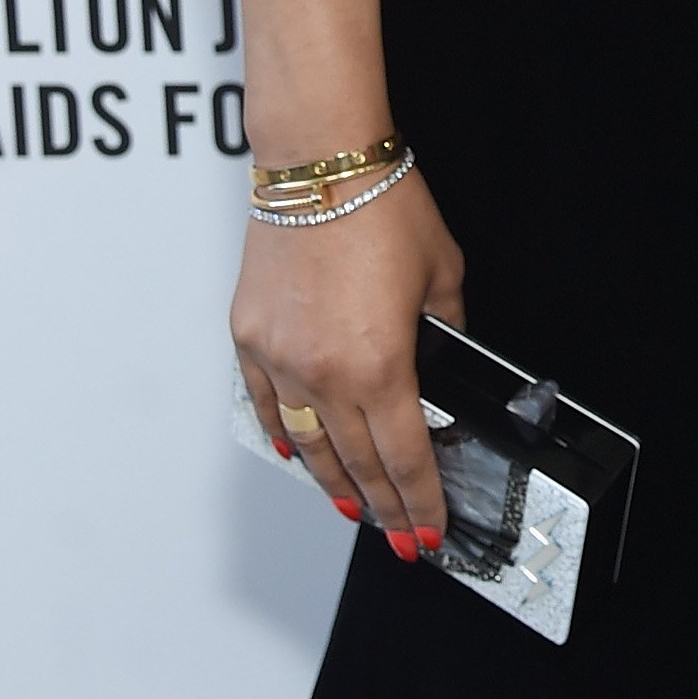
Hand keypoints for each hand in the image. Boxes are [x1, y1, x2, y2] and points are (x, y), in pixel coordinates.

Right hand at [234, 168, 465, 551]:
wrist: (319, 161)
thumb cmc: (383, 204)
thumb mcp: (443, 274)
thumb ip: (447, 330)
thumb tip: (445, 364)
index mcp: (381, 365)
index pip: (406, 457)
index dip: (421, 502)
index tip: (429, 531)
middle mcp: (326, 374)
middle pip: (358, 464)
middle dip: (384, 509)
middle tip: (400, 537)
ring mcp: (281, 360)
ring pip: (309, 446)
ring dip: (334, 485)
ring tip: (356, 510)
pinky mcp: (250, 340)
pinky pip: (268, 406)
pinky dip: (285, 437)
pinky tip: (299, 456)